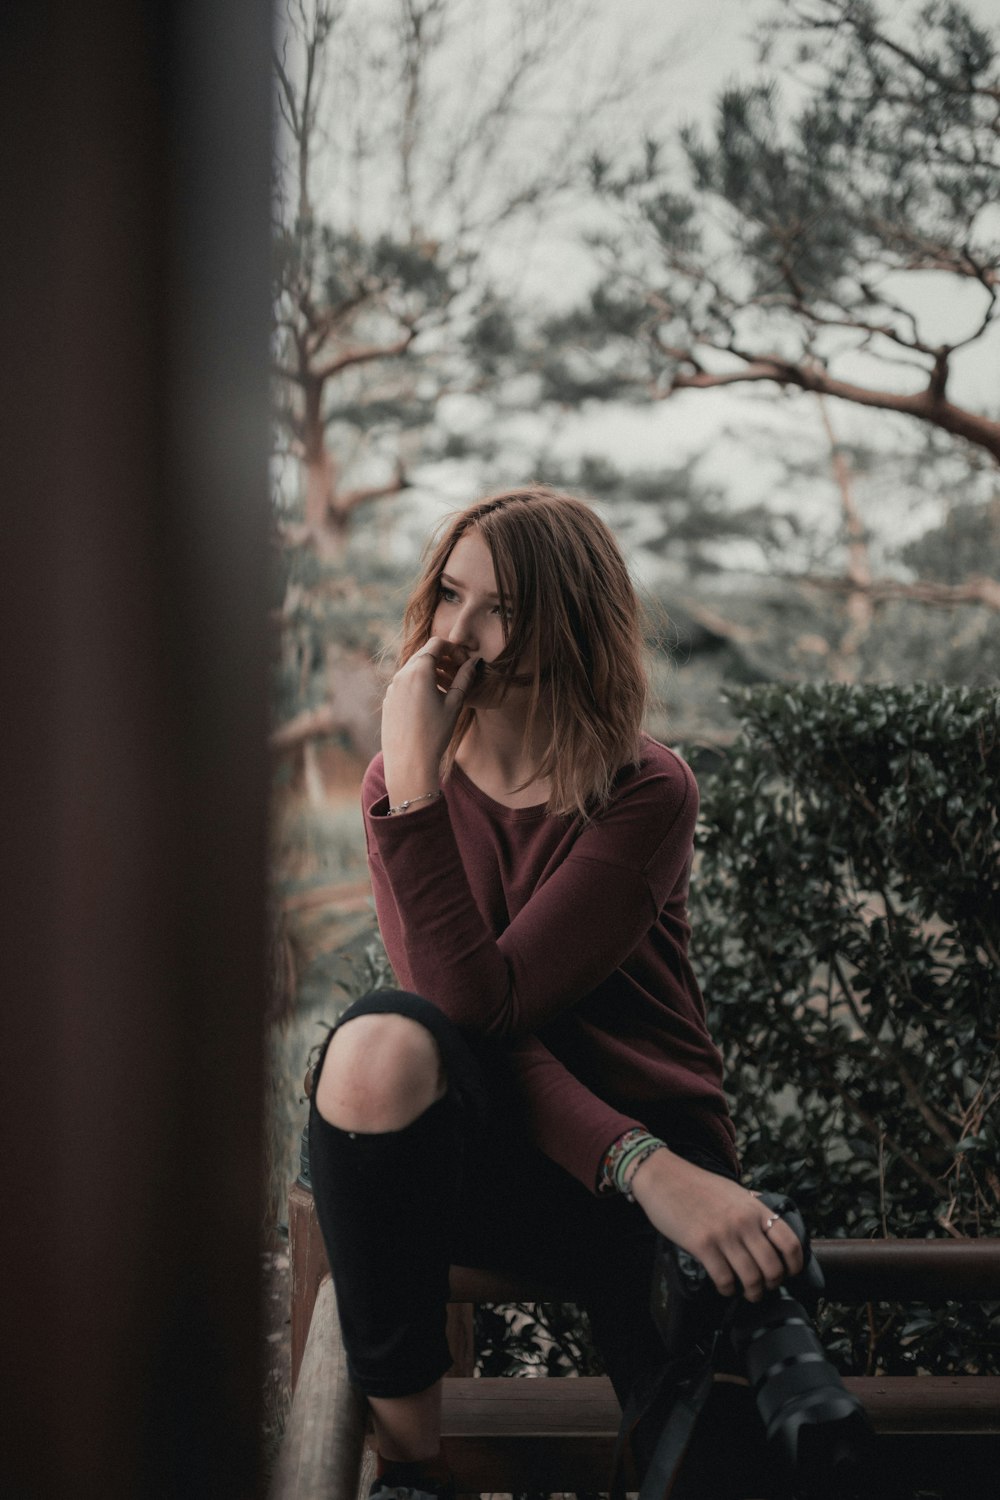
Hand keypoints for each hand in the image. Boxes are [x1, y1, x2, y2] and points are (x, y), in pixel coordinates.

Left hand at [381, 638, 480, 805]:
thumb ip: (464, 678)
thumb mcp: (454, 704)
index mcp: (418, 671)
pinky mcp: (388, 700)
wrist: (408, 763)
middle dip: (442, 657)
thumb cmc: (435, 734)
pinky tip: (429, 701)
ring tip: (445, 687)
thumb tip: (474, 662)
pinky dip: (418, 683)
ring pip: (412, 667)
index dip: (453, 648)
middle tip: (457, 671)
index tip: (464, 662)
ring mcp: (392, 687)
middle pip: (423, 652)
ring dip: (429, 670)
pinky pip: (404, 682)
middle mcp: (401, 674)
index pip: (437, 643)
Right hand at [629, 1148, 803, 1301]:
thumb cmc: (698, 1186)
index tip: (789, 1273)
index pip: (790, 1242)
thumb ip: (753, 1211)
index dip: (794, 1265)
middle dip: (772, 1284)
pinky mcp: (702, 1245)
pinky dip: (727, 1289)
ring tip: (747, 1292)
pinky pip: (724, 1279)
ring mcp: (723, 1234)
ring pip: (751, 1279)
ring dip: (752, 1292)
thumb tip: (770, 1232)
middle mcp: (743, 1222)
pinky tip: (725, 1286)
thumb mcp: (734, 1192)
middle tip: (765, 1287)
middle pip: (773, 1267)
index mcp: (755, 1208)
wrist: (664, 1177)